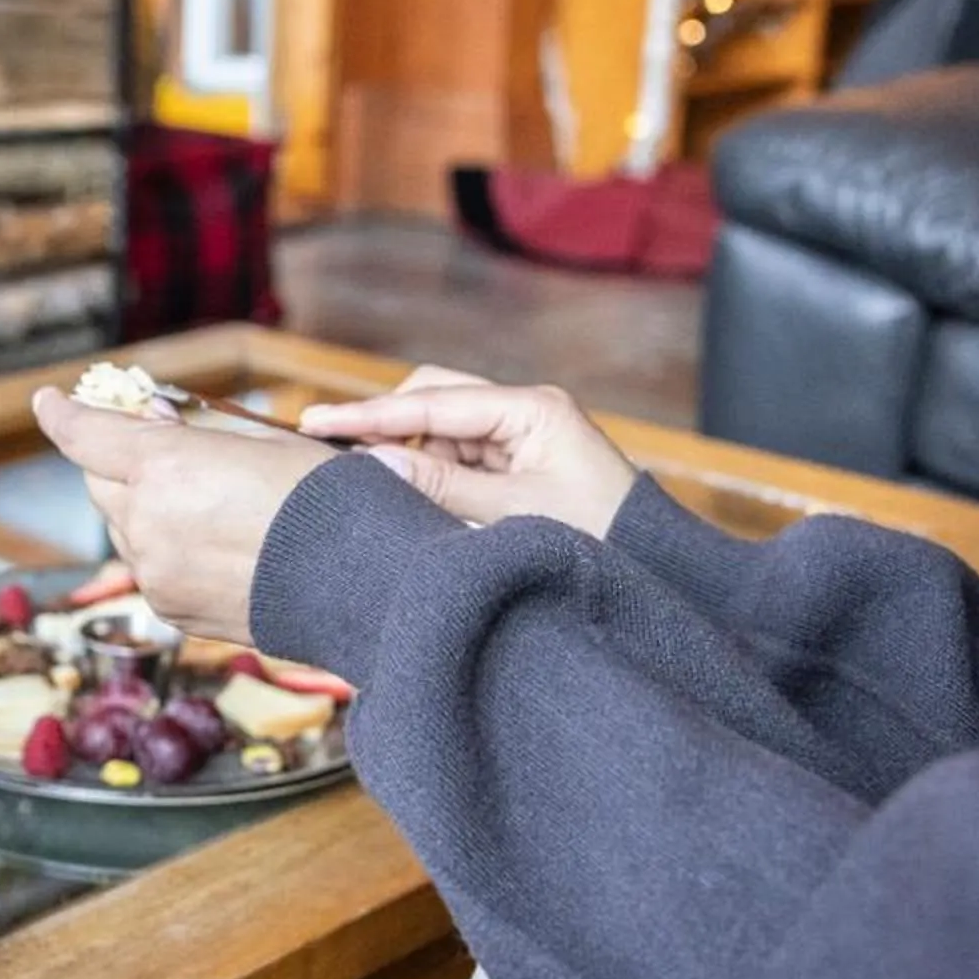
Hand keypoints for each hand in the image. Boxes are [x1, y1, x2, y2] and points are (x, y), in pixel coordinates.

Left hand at [30, 389, 340, 643]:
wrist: (366, 582)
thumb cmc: (323, 497)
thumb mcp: (258, 443)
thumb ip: (192, 439)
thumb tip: (153, 431)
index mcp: (166, 467)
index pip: (86, 436)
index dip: (62, 415)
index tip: (48, 401)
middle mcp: (147, 522)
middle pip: (99, 482)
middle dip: (118, 463)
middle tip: (154, 450)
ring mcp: (156, 572)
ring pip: (123, 529)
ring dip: (145, 510)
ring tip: (209, 507)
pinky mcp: (171, 610)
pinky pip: (150, 569)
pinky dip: (167, 552)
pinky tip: (220, 547)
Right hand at [299, 367, 640, 537]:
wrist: (665, 578)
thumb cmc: (602, 542)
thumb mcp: (513, 515)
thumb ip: (440, 485)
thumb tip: (372, 462)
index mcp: (533, 409)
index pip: (433, 400)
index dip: (369, 415)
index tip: (314, 422)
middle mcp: (527, 413)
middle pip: (434, 401)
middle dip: (388, 429)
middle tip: (332, 458)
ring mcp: (523, 440)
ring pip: (441, 434)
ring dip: (411, 460)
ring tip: (376, 494)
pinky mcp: (521, 468)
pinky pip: (460, 462)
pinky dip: (433, 479)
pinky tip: (411, 503)